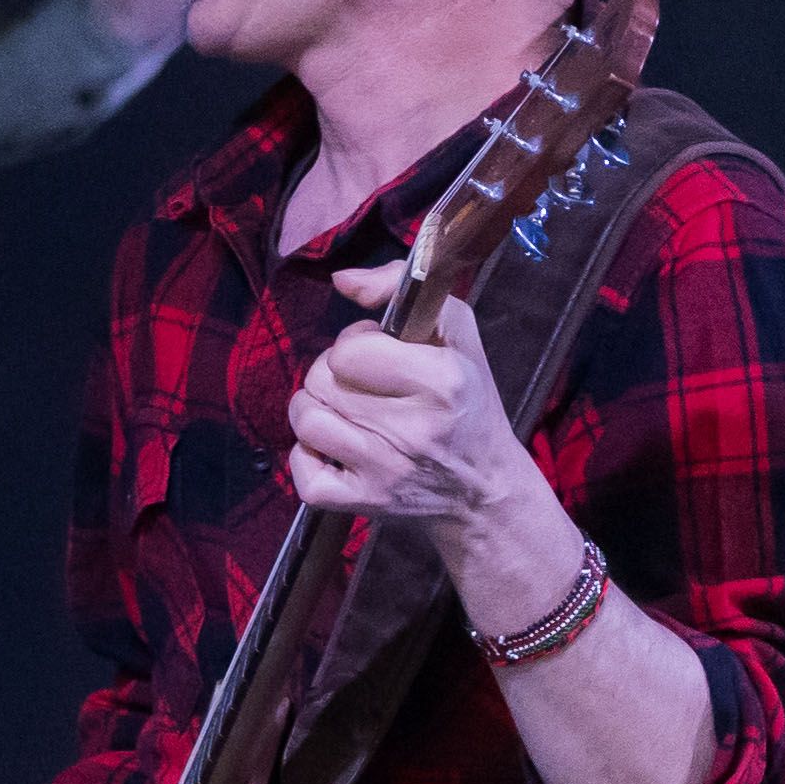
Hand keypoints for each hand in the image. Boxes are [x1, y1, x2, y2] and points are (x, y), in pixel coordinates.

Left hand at [282, 261, 538, 546]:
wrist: (483, 491)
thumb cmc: (467, 403)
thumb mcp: (456, 335)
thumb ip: (399, 289)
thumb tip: (342, 280)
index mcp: (441, 383)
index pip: (350, 350)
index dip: (356, 344)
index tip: (379, 355)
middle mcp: (413, 430)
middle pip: (321, 380)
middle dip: (334, 374)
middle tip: (365, 386)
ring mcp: (384, 471)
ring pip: (305, 419)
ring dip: (316, 409)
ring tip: (346, 412)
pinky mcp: (362, 503)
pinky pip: (301, 471)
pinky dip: (308, 456)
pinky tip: (336, 450)